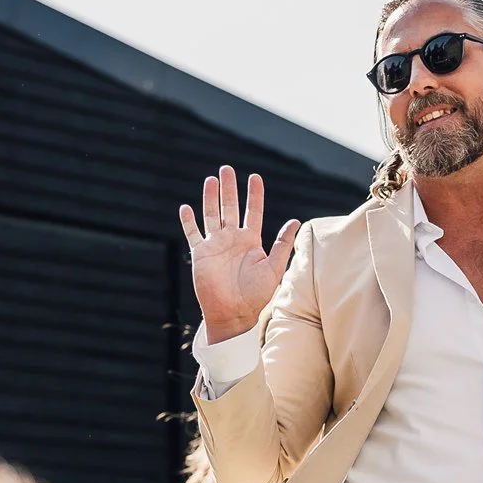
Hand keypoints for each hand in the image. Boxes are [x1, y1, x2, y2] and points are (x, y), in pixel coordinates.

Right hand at [178, 166, 300, 343]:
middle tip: (226, 169)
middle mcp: (232, 239)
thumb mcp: (273, 268)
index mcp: (250, 241)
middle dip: (229, 188)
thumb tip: (296, 221)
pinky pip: (193, 234)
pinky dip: (188, 221)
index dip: (254, 195)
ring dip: (210, 197)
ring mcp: (215, 245)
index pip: (253, 211)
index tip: (255, 177)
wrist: (234, 314)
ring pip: (211, 215)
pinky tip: (185, 208)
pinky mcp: (200, 254)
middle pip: (230, 207)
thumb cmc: (256, 295)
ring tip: (211, 179)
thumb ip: (282, 244)